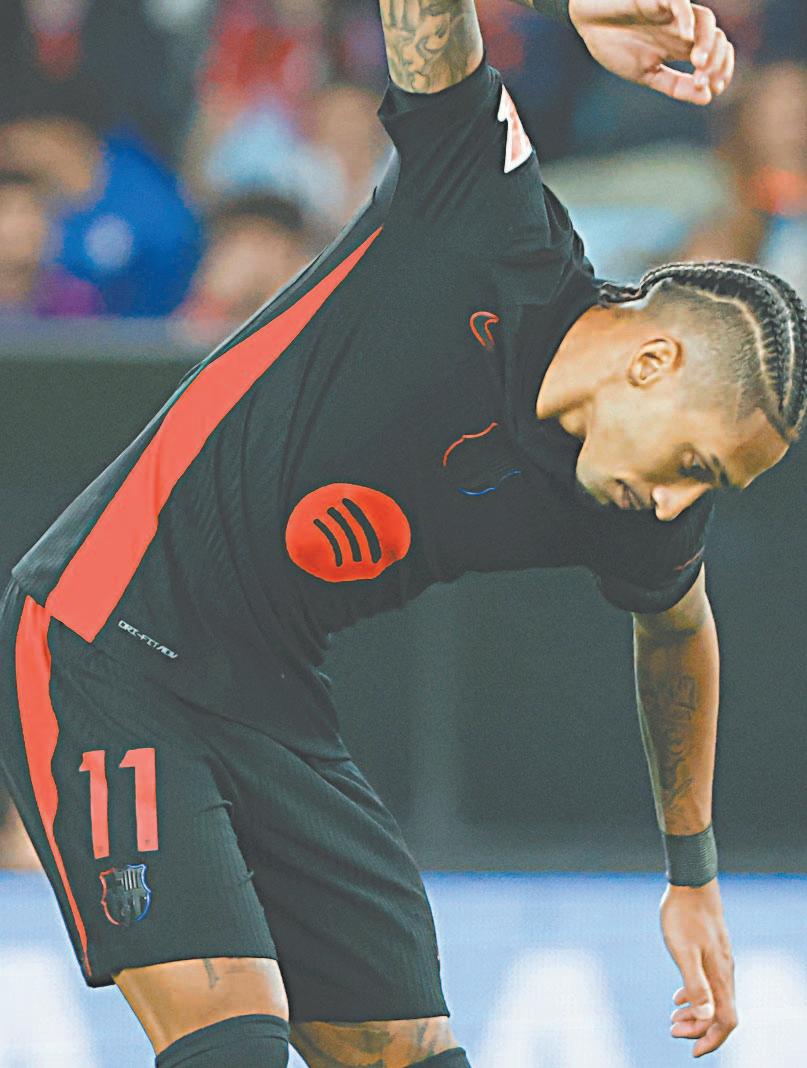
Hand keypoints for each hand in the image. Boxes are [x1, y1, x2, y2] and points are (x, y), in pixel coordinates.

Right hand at [568, 0, 734, 105]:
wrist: (587, 20)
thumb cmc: (614, 43)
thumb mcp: (645, 73)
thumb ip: (674, 85)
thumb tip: (707, 98)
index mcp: (680, 46)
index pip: (714, 55)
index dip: (721, 70)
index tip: (715, 89)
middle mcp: (682, 28)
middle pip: (717, 38)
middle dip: (717, 61)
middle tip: (704, 81)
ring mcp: (672, 12)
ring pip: (706, 21)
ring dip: (707, 43)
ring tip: (698, 63)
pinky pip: (679, 2)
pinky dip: (686, 18)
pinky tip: (686, 36)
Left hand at [660, 878, 737, 1056]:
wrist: (691, 884)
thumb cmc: (684, 916)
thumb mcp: (683, 951)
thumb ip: (695, 984)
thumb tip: (705, 1016)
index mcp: (720, 977)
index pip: (726, 1021)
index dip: (712, 1039)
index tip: (693, 1052)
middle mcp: (725, 972)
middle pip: (720, 1013)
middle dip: (699, 1029)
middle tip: (672, 1031)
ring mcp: (719, 961)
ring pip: (714, 999)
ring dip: (696, 1014)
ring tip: (672, 1020)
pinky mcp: (711, 951)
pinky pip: (708, 984)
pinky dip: (695, 996)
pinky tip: (678, 997)